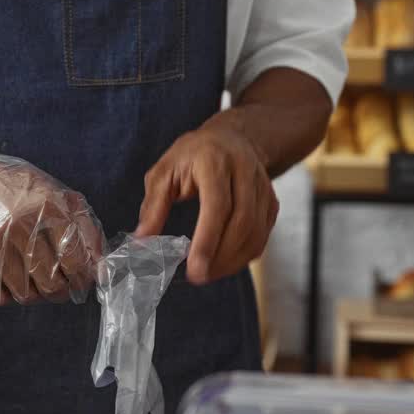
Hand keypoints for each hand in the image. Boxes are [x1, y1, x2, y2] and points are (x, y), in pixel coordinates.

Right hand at [0, 154, 104, 306]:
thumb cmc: (20, 192)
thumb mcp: (59, 196)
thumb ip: (87, 230)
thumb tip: (102, 270)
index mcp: (48, 206)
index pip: (76, 262)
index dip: (83, 279)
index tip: (81, 282)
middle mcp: (19, 224)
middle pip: (51, 285)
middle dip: (60, 291)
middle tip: (56, 284)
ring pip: (25, 296)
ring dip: (33, 292)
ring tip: (29, 274)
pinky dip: (6, 294)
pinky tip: (6, 274)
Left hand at [135, 119, 277, 285]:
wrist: (232, 137)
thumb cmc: (192, 155)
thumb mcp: (164, 172)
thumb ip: (153, 207)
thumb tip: (141, 242)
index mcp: (214, 161)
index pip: (217, 206)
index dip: (207, 241)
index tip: (194, 269)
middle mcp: (245, 171)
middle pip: (242, 223)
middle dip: (221, 257)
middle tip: (199, 276)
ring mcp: (263, 187)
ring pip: (256, 233)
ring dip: (233, 261)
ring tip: (209, 273)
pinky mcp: (271, 202)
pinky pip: (263, 235)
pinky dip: (244, 255)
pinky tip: (225, 263)